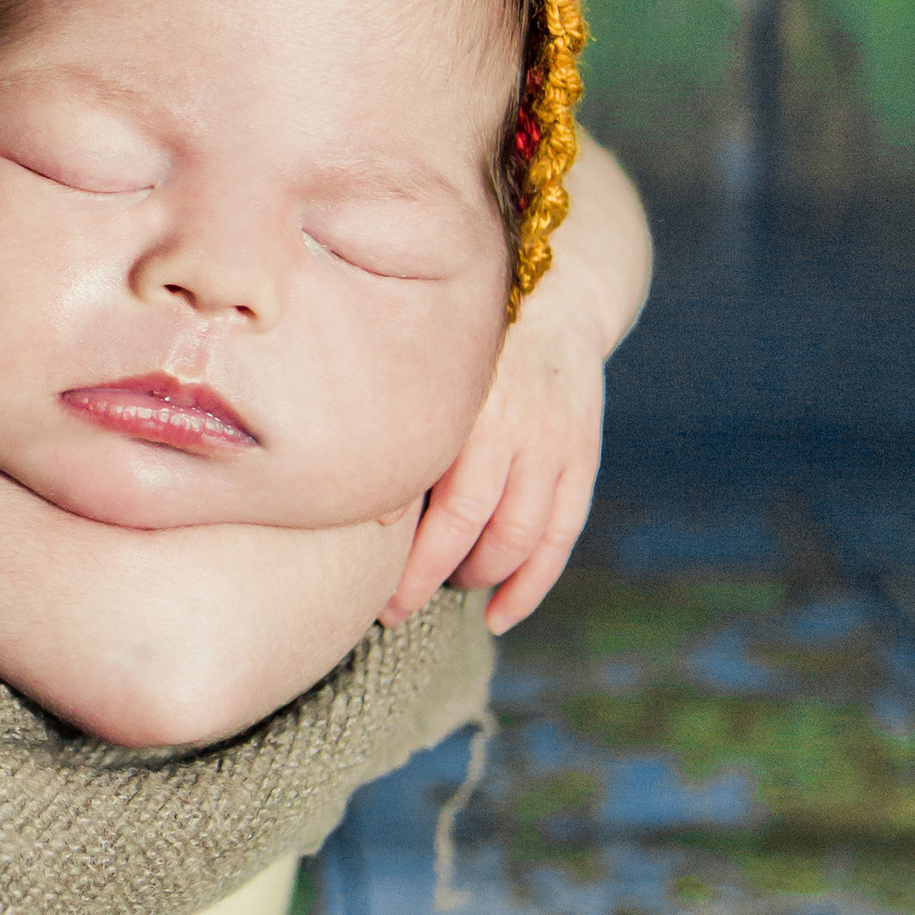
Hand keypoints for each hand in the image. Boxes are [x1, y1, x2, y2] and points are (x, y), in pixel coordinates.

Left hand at [380, 132, 651, 638]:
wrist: (554, 298)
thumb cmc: (458, 346)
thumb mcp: (418, 367)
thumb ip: (387, 421)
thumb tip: (332, 494)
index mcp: (467, 407)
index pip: (443, 506)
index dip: (412, 561)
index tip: (376, 598)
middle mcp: (518, 427)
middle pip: (480, 527)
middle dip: (435, 578)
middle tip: (394, 612)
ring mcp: (556, 445)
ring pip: (523, 537)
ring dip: (481, 580)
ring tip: (443, 596)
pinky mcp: (582, 457)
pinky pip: (562, 536)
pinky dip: (532, 584)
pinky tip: (500, 616)